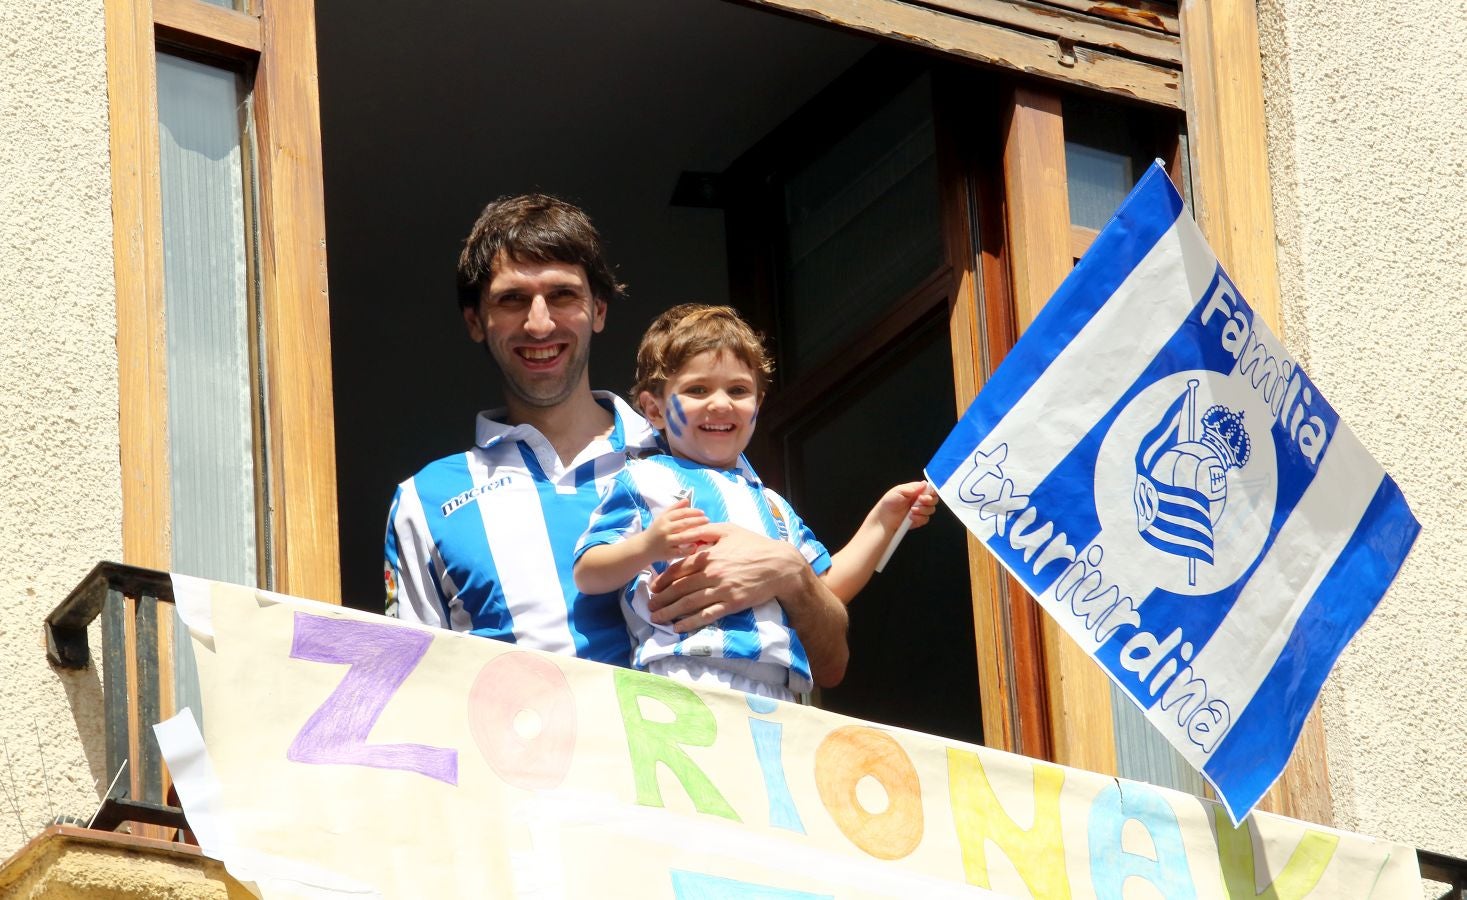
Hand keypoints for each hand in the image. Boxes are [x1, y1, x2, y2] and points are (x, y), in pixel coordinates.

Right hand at [644, 498, 708, 559]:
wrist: (643, 547)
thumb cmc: (656, 530)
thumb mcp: (662, 517)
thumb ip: (674, 508)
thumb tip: (687, 500)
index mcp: (664, 519)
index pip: (680, 513)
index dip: (693, 512)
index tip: (702, 512)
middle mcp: (664, 529)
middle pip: (683, 524)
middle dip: (697, 521)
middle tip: (707, 520)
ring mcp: (666, 542)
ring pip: (682, 537)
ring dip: (694, 534)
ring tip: (704, 531)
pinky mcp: (667, 553)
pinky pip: (679, 552)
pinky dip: (687, 549)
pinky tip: (695, 546)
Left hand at [646, 523, 804, 630]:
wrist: (780, 565)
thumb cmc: (755, 545)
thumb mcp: (729, 530)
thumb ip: (705, 531)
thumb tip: (687, 531)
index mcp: (709, 556)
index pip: (679, 569)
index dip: (663, 579)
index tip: (653, 586)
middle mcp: (711, 574)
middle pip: (679, 588)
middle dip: (662, 598)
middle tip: (649, 605)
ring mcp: (721, 590)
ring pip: (689, 603)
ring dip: (670, 612)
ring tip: (657, 618)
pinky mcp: (732, 604)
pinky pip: (707, 615)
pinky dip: (691, 622)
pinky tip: (679, 627)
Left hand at [875, 481, 938, 532]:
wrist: (884, 518)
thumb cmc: (889, 503)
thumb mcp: (899, 491)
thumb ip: (912, 487)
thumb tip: (924, 483)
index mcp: (916, 491)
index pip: (930, 489)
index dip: (931, 491)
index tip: (926, 493)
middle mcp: (920, 500)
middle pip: (934, 499)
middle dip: (928, 500)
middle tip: (919, 500)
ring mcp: (920, 510)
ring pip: (931, 509)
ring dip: (922, 510)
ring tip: (911, 510)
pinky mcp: (919, 520)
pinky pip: (926, 519)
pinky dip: (919, 518)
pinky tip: (910, 518)